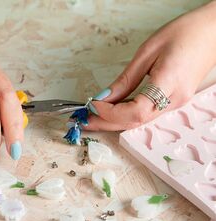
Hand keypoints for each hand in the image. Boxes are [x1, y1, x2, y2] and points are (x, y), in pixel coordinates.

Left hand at [84, 2, 215, 130]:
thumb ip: (126, 80)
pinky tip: (112, 111)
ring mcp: (175, 104)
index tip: (93, 105)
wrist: (214, 31)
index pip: (134, 112)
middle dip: (106, 122)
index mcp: (169, 84)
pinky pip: (145, 115)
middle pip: (134, 122)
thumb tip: (105, 97)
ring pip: (139, 122)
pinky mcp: (173, 102)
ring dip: (113, 121)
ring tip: (93, 117)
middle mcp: (174, 100)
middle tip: (84, 120)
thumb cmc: (186, 33)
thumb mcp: (148, 52)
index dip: (110, 113)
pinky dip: (125, 115)